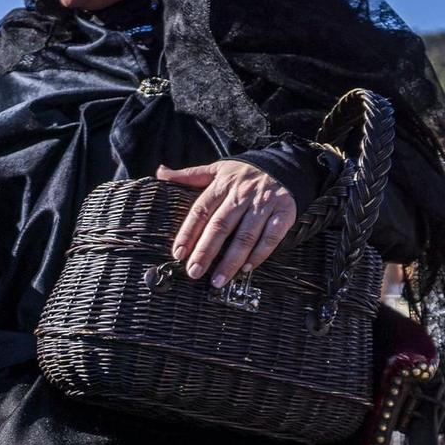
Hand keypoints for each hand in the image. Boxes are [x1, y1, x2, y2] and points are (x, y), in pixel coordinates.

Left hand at [158, 160, 297, 287]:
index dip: (188, 232)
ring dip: (231, 260)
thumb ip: (189, 175)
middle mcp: (242, 195)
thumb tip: (160, 173)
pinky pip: (271, 236)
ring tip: (218, 280)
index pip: (201, 211)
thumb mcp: (216, 169)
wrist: (284, 165)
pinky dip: (260, 254)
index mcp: (222, 185)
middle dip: (206, 251)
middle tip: (194, 272)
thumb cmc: (244, 173)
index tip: (179, 253)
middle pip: (220, 226)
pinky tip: (247, 268)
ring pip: (245, 235)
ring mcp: (263, 204)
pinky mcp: (284, 212)